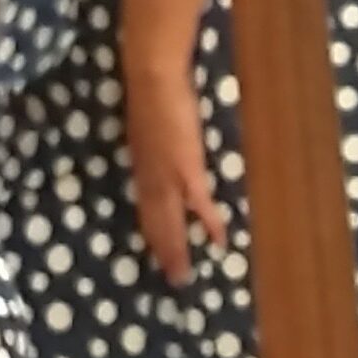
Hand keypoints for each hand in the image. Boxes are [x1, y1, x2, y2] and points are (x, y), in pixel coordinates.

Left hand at [122, 62, 225, 285]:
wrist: (152, 78)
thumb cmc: (152, 95)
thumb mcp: (148, 127)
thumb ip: (155, 145)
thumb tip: (164, 155)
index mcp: (140, 166)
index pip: (144, 206)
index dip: (151, 231)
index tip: (155, 253)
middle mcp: (147, 176)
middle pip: (154, 222)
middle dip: (162, 250)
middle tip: (171, 279)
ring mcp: (165, 175)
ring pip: (168, 221)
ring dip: (176, 249)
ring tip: (183, 276)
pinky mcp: (185, 168)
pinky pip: (198, 203)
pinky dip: (208, 222)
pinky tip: (217, 242)